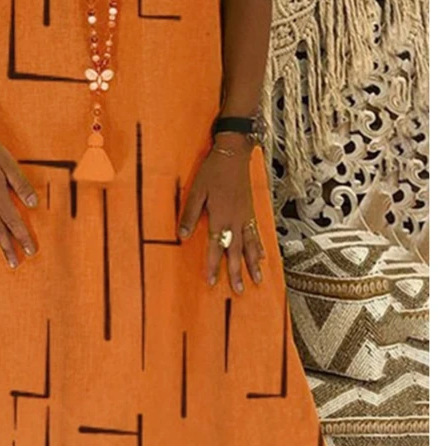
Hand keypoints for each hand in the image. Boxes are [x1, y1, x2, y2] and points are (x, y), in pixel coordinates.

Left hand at [177, 136, 265, 293]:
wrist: (233, 154)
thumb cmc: (212, 172)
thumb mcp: (196, 191)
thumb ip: (190, 214)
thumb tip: (182, 235)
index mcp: (220, 217)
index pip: (216, 246)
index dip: (214, 265)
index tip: (212, 282)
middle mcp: (235, 220)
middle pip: (236, 251)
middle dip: (236, 272)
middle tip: (239, 291)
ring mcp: (246, 217)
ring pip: (251, 245)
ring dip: (253, 264)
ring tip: (257, 281)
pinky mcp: (251, 211)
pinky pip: (257, 234)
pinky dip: (260, 247)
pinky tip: (263, 257)